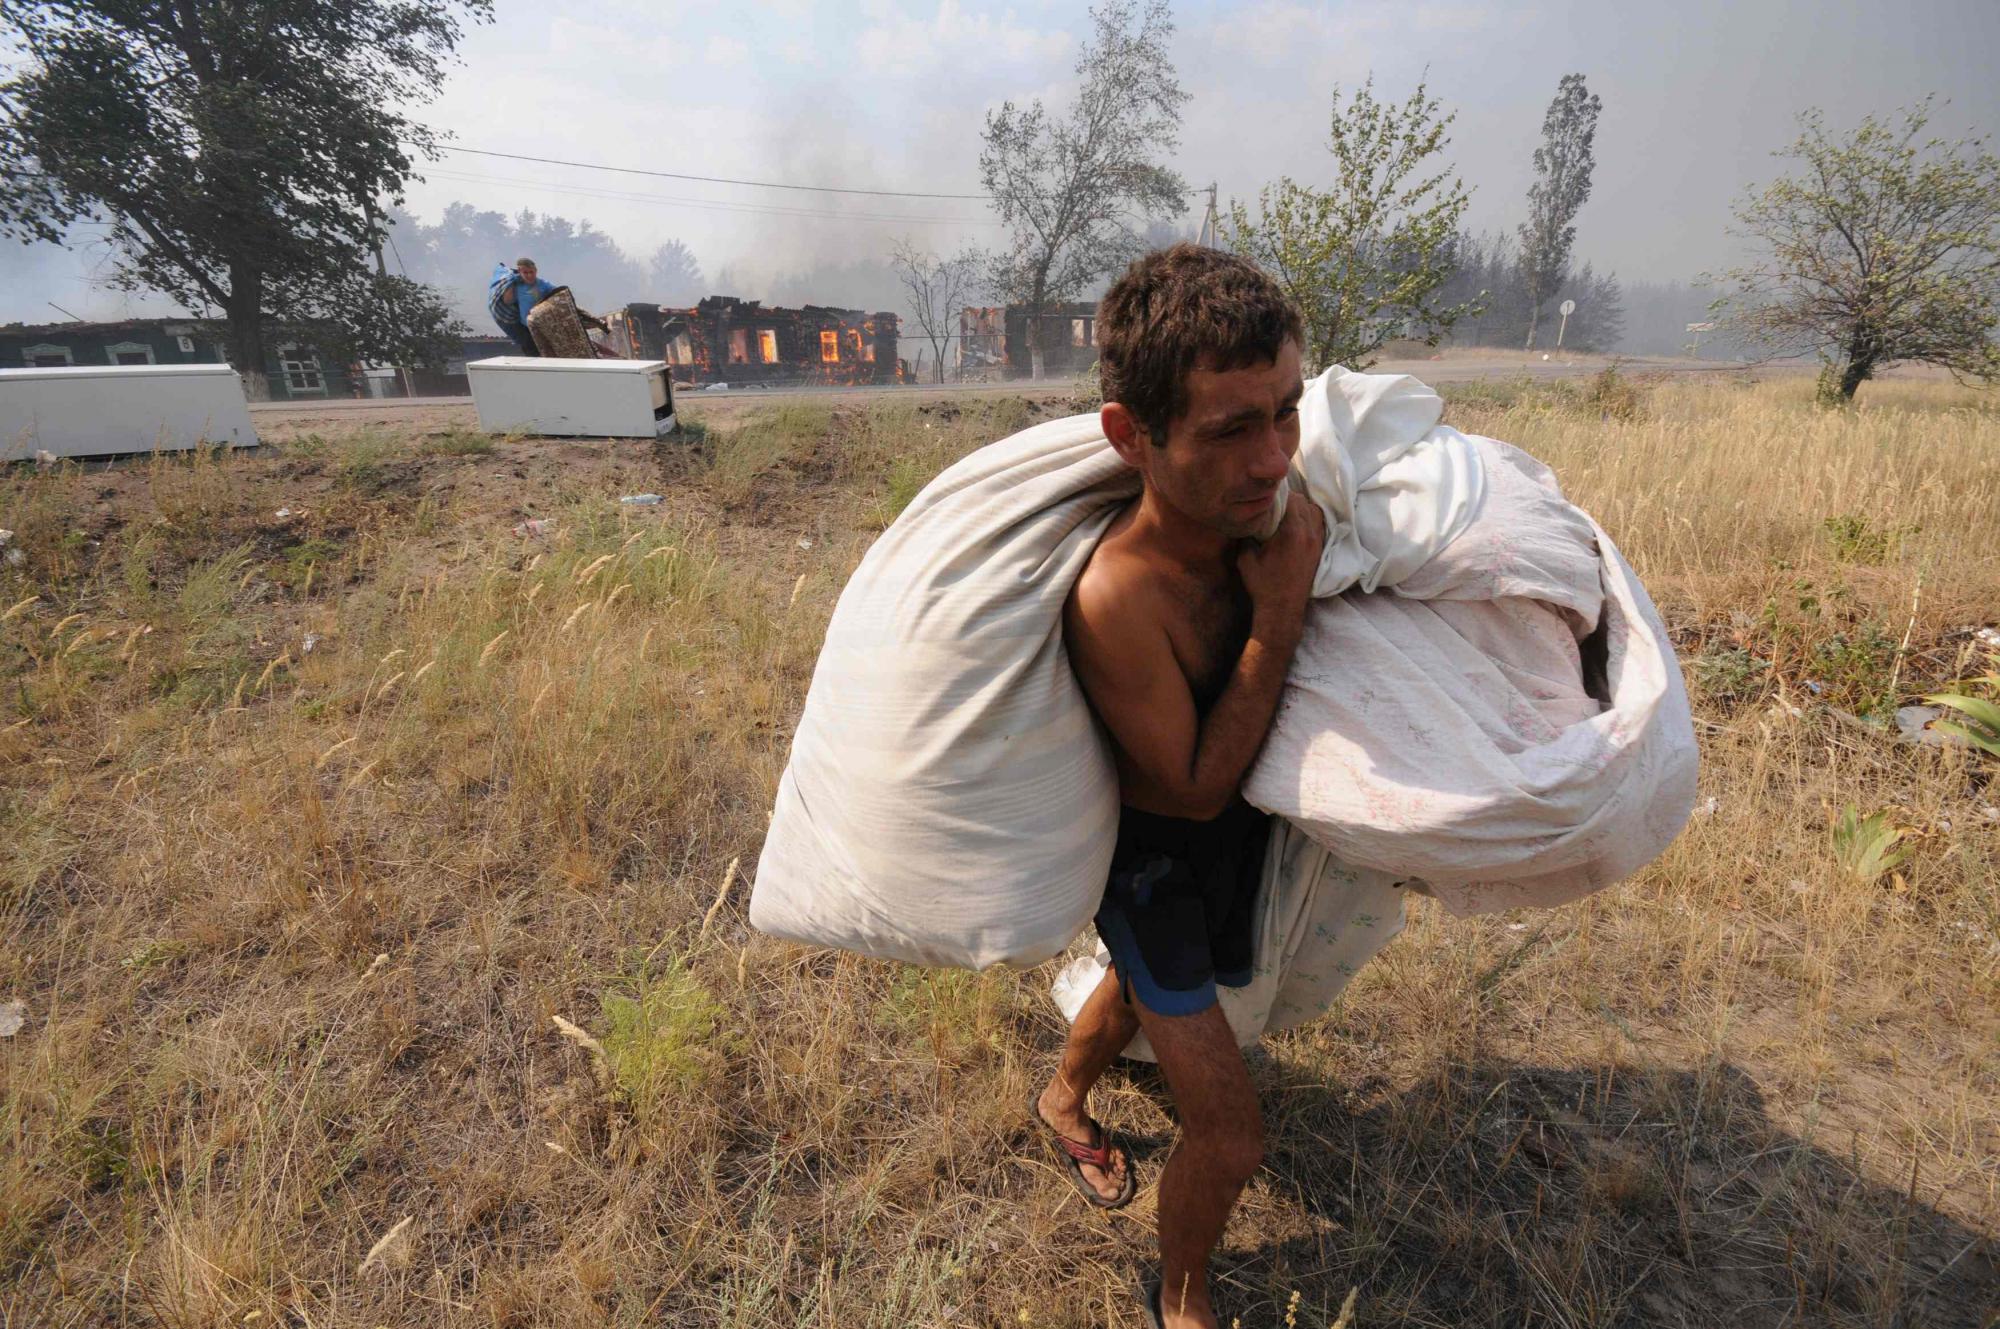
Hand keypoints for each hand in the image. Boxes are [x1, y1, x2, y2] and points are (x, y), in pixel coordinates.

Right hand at [1237, 494, 1323, 623]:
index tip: (1267, 496)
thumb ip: (1247, 534)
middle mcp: (1309, 534)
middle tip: (1274, 504)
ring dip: (1301, 508)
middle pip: (1303, 502)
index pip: (1291, 498)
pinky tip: (1297, 525)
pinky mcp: (1320, 550)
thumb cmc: (1263, 585)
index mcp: (1291, 532)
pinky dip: (1309, 519)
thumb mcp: (1246, 558)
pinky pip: (1319, 524)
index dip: (1278, 494)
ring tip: (1286, 514)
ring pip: (1314, 511)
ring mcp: (1317, 542)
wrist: (1283, 609)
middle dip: (1289, 499)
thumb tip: (1246, 519)